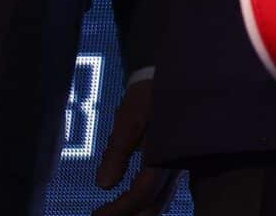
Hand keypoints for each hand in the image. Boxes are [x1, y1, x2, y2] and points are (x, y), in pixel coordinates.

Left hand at [92, 76, 178, 215]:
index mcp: (165, 154)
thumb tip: (103, 186)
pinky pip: (165, 189)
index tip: (96, 215)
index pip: (142, 193)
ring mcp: (180, 162)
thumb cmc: (150, 95)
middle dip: (129, 215)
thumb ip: (117, 153)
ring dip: (138, 211)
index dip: (118, 209)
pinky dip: (148, 200)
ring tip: (115, 213)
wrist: (176, 73)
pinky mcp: (178, 159)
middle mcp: (176, 163)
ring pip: (162, 199)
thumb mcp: (129, 120)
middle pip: (155, 203)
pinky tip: (135, 199)